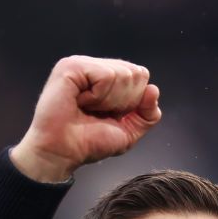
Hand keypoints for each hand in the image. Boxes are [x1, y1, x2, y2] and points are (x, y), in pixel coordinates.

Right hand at [10, 56, 161, 181]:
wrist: (64, 153)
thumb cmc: (88, 143)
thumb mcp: (128, 131)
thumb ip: (147, 114)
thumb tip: (154, 90)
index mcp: (107, 78)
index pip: (141, 76)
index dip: (133, 101)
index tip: (110, 116)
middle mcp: (95, 67)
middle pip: (136, 73)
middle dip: (123, 101)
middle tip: (97, 113)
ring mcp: (83, 65)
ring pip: (122, 74)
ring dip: (109, 101)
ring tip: (87, 109)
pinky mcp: (72, 66)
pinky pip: (106, 76)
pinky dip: (99, 97)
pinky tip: (81, 103)